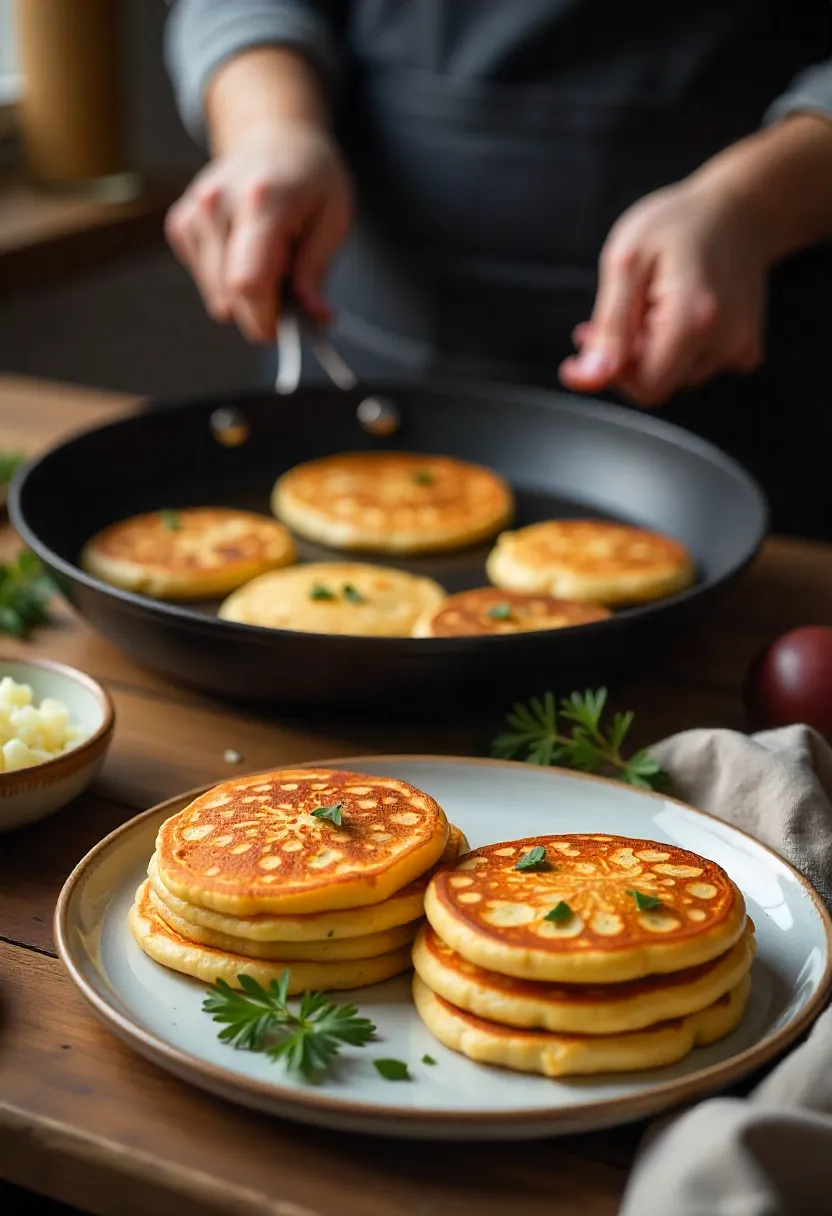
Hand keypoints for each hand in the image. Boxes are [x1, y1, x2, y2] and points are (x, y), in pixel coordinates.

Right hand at [165, 125, 352, 341]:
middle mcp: (216, 204)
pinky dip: (230, 282)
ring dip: (248, 298)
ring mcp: (193, 214)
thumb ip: (318, 270)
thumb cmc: (311, 179)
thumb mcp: (334, 218)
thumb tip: (314, 316)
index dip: (267, 318)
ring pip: (217, 297)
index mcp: (260, 200)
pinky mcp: (181, 225)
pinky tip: (247, 251)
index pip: (247, 282)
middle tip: (292, 293)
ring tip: (272, 262)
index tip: (289, 327)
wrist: (275, 139)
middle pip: (230, 296)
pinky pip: (207, 283)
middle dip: (263, 312)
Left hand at [559, 178, 767, 405]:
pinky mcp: (746, 349)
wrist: (737, 210)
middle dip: (627, 359)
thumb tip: (591, 378)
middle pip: (659, 384)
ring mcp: (741, 348)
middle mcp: (725, 342)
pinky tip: (671, 314)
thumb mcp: (625, 262)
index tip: (588, 341)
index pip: (646, 387)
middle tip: (615, 312)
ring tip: (643, 306)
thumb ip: (609, 327)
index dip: (612, 374)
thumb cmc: (679, 224)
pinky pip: (700, 368)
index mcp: (693, 320)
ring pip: (677, 378)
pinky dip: (678, 351)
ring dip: (650, 352)